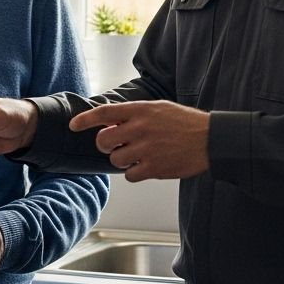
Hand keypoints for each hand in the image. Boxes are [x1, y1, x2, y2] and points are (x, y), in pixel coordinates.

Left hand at [69, 100, 208, 181]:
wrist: (210, 139)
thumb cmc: (184, 122)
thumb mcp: (158, 108)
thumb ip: (135, 114)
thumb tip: (111, 123)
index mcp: (140, 110)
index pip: (104, 113)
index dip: (85, 119)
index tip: (73, 126)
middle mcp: (140, 128)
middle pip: (103, 141)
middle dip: (105, 146)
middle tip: (115, 146)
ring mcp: (147, 149)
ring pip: (115, 160)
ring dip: (121, 160)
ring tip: (137, 155)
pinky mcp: (154, 168)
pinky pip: (130, 175)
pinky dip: (135, 173)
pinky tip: (147, 166)